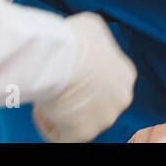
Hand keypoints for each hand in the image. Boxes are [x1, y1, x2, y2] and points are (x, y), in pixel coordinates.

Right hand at [32, 13, 136, 142]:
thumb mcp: (91, 28)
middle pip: (95, 104)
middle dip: (75, 98)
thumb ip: (92, 42)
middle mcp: (122, 98)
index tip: (65, 73)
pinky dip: (48, 126)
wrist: (63, 58)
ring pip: (79, 121)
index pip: (105, 83)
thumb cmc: (75, 40)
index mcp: (125, 74)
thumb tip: (82, 42)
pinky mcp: (84, 134)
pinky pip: (63, 137)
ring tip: (45, 96)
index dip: (83, 80)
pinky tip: (40, 109)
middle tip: (55, 87)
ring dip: (61, 112)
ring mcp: (105, 118)